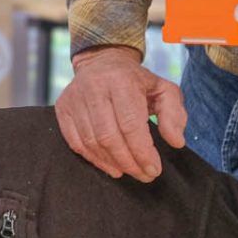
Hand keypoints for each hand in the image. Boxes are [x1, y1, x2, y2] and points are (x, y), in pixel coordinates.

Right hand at [54, 45, 187, 180]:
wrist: (101, 62)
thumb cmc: (136, 81)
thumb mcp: (163, 90)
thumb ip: (174, 115)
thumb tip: (176, 141)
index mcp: (121, 80)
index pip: (130, 124)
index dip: (142, 152)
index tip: (154, 169)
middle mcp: (94, 87)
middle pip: (109, 137)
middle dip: (129, 162)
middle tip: (144, 175)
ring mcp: (74, 98)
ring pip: (92, 142)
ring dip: (113, 163)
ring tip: (129, 171)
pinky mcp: (62, 108)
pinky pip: (76, 142)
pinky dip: (94, 159)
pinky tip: (110, 166)